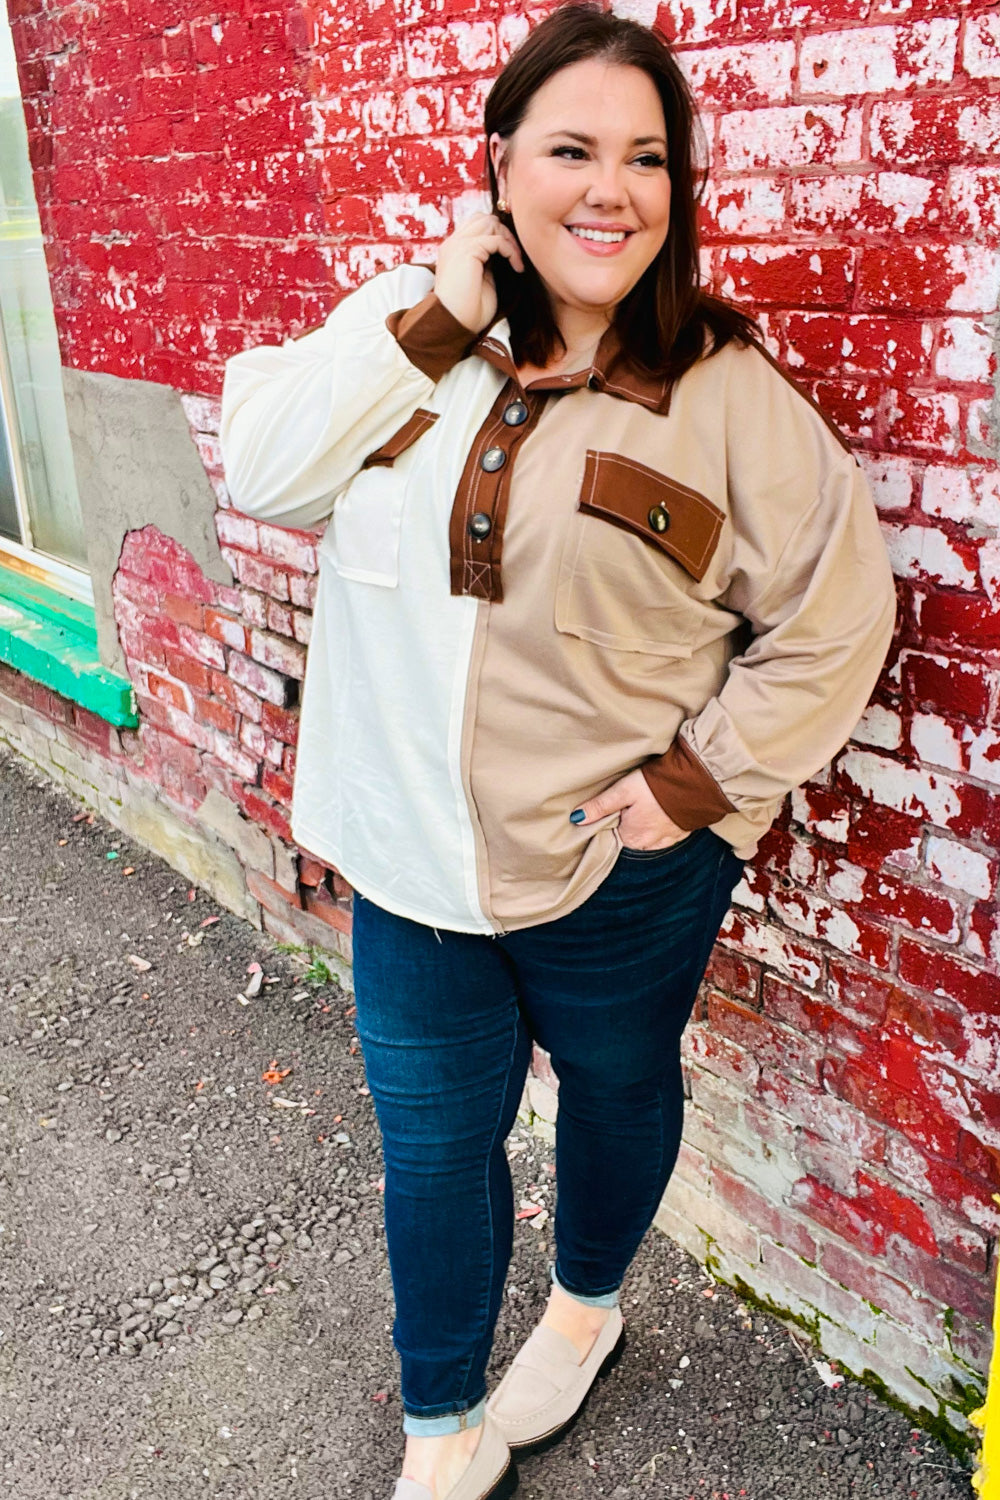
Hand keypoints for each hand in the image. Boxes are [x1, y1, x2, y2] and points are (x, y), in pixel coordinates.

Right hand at [433, 212, 524, 333]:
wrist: (453, 324)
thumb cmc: (468, 311)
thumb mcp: (481, 280)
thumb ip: (488, 261)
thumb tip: (503, 250)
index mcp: (454, 249)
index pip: (476, 225)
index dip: (496, 234)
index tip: (509, 255)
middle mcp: (453, 243)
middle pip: (484, 218)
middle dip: (504, 233)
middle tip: (515, 255)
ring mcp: (458, 244)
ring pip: (490, 222)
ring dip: (508, 239)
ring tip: (516, 261)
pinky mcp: (467, 250)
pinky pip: (497, 239)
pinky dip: (511, 251)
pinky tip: (517, 267)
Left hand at [571, 768, 690, 851]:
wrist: (697, 782)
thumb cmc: (657, 785)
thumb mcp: (623, 791)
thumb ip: (600, 806)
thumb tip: (576, 818)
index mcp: (631, 837)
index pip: (611, 838)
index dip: (607, 825)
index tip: (608, 812)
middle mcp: (648, 845)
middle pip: (629, 839)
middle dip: (625, 826)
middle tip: (625, 806)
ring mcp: (666, 840)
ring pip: (647, 838)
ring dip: (643, 827)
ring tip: (642, 808)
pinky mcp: (680, 833)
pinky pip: (664, 836)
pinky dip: (659, 827)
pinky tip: (658, 814)